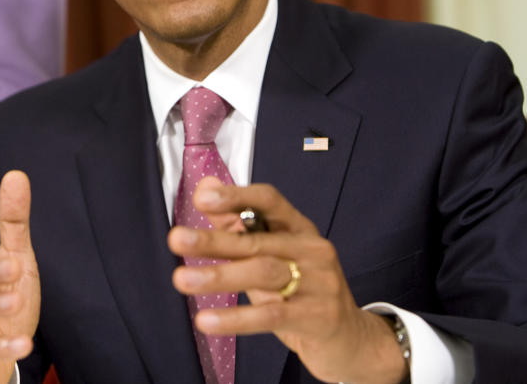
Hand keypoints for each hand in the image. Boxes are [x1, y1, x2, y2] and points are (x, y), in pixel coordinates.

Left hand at [167, 177, 406, 383]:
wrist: (350, 339)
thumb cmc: (302, 291)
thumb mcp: (270, 256)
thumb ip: (236, 224)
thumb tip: (205, 187)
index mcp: (299, 228)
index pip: (269, 201)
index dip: (236, 196)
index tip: (201, 198)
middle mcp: (312, 249)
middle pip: (257, 240)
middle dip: (214, 240)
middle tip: (176, 239)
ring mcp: (319, 283)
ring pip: (263, 273)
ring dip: (219, 276)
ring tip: (181, 280)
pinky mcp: (318, 317)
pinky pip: (271, 316)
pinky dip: (236, 318)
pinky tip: (206, 320)